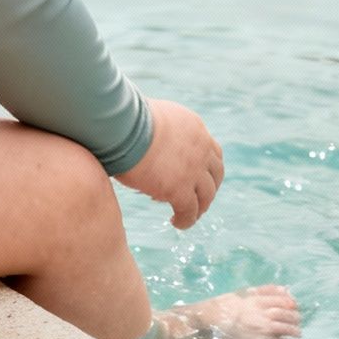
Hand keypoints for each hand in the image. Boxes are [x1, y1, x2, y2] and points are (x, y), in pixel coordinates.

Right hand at [115, 98, 222, 229]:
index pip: (210, 149)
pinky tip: (176, 222)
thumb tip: (139, 135)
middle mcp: (201, 147)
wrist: (123, 125)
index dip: (204, 165)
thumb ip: (156, 128)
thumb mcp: (151, 116)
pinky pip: (189, 212)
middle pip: (216, 173)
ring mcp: (193, 170)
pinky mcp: (180, 189)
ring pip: (207, 195)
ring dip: (200, 206)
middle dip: (209, 187)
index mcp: (194, 127)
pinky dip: (185, 220)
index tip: (194, 175)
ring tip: (188, 215)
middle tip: (199, 198)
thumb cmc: (124, 119)